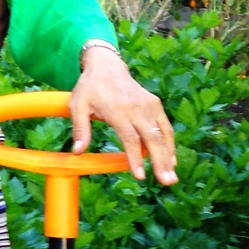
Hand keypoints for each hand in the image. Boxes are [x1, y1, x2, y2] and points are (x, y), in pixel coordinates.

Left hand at [70, 49, 178, 184]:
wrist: (106, 66)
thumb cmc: (89, 88)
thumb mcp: (77, 106)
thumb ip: (80, 129)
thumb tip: (77, 151)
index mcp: (118, 110)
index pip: (130, 138)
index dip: (135, 158)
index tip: (140, 176)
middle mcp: (137, 108)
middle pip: (152, 138)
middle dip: (160, 161)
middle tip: (167, 182)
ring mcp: (148, 105)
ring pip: (162, 133)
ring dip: (168, 155)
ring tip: (171, 176)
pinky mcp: (154, 104)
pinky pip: (165, 126)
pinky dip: (170, 143)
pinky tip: (171, 159)